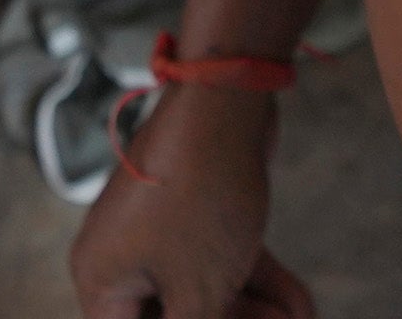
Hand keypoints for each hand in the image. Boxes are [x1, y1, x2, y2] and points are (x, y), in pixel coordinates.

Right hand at [72, 83, 313, 318]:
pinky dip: (257, 281)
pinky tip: (299, 303)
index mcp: (102, 280)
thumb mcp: (200, 291)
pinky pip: (219, 260)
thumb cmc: (199, 197)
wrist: (223, 103)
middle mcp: (121, 257)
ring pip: (204, 291)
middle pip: (171, 317)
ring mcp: (158, 230)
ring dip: (254, 312)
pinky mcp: (193, 210)